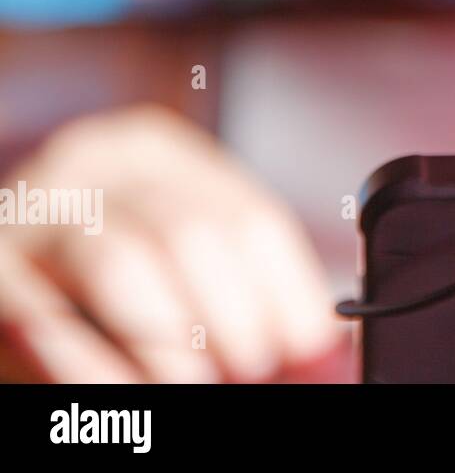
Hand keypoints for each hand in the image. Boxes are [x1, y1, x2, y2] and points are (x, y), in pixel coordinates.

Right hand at [0, 105, 338, 381]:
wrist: (0, 275)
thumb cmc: (98, 282)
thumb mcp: (178, 262)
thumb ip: (249, 292)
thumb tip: (326, 354)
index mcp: (159, 153)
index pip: (255, 220)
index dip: (291, 298)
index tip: (309, 353)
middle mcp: (94, 165)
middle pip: (197, 236)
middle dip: (237, 323)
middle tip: (254, 374)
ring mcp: (33, 212)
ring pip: (127, 264)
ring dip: (174, 345)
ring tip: (199, 385)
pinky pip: (49, 320)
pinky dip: (101, 370)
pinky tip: (135, 396)